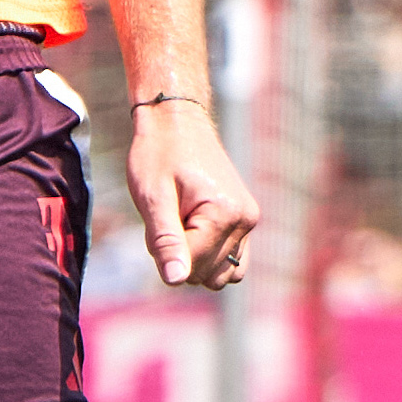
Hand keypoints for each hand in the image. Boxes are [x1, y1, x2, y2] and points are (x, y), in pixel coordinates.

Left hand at [130, 97, 260, 288]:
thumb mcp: (152, 197)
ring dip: (194, 259)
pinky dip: (210, 257)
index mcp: (224, 213)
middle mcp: (245, 220)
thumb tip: (175, 280)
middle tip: (167, 217)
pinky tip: (193, 231)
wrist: (176, 121)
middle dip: (179, 255)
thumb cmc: (158, 154)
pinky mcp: (246, 221)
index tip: (158, 218)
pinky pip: (233, 263)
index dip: (164, 250)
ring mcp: (249, 221)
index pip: (191, 266)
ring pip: (221, 275)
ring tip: (180, 222)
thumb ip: (165, 241)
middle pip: (206, 274)